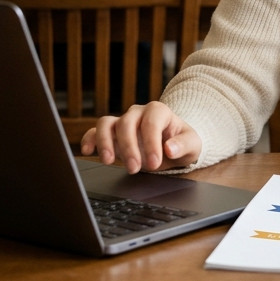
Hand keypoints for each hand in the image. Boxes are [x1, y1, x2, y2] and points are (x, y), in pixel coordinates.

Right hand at [81, 101, 200, 173]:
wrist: (172, 145)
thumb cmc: (181, 143)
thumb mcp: (192, 145)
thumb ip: (184, 145)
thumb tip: (170, 148)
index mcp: (159, 111)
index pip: (151, 123)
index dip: (151, 143)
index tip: (154, 163)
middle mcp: (138, 113)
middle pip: (126, 123)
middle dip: (129, 147)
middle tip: (134, 169)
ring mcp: (122, 121)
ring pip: (106, 123)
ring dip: (105, 142)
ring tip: (109, 161)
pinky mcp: (111, 133)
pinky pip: (95, 131)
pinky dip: (89, 139)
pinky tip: (87, 151)